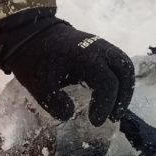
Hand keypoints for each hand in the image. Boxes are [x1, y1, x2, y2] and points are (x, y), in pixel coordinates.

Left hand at [0, 19, 134, 125]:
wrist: (30, 33)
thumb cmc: (34, 58)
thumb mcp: (38, 84)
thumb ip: (55, 103)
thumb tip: (70, 114)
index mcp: (85, 56)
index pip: (108, 83)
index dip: (105, 105)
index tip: (95, 122)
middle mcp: (98, 48)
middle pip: (125, 72)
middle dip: (123, 97)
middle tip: (113, 117)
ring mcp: (100, 45)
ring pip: (125, 65)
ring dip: (124, 88)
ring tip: (114, 109)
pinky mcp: (98, 47)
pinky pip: (117, 63)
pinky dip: (119, 80)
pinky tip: (108, 96)